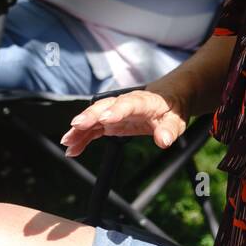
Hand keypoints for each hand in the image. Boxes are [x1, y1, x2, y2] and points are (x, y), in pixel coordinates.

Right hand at [60, 89, 187, 157]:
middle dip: (90, 116)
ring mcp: (115, 111)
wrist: (166, 98)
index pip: (129, 103)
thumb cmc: (171, 108)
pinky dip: (82, 137)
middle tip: (77, 126)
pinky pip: (94, 128)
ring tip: (68, 142)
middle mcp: (125, 103)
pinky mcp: (110, 120)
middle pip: (105, 106)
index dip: (116, 110)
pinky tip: (73, 148)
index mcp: (143, 101)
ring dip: (80, 129)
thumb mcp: (177, 120)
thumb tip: (163, 140)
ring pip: (95, 117)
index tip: (104, 119)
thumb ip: (169, 130)